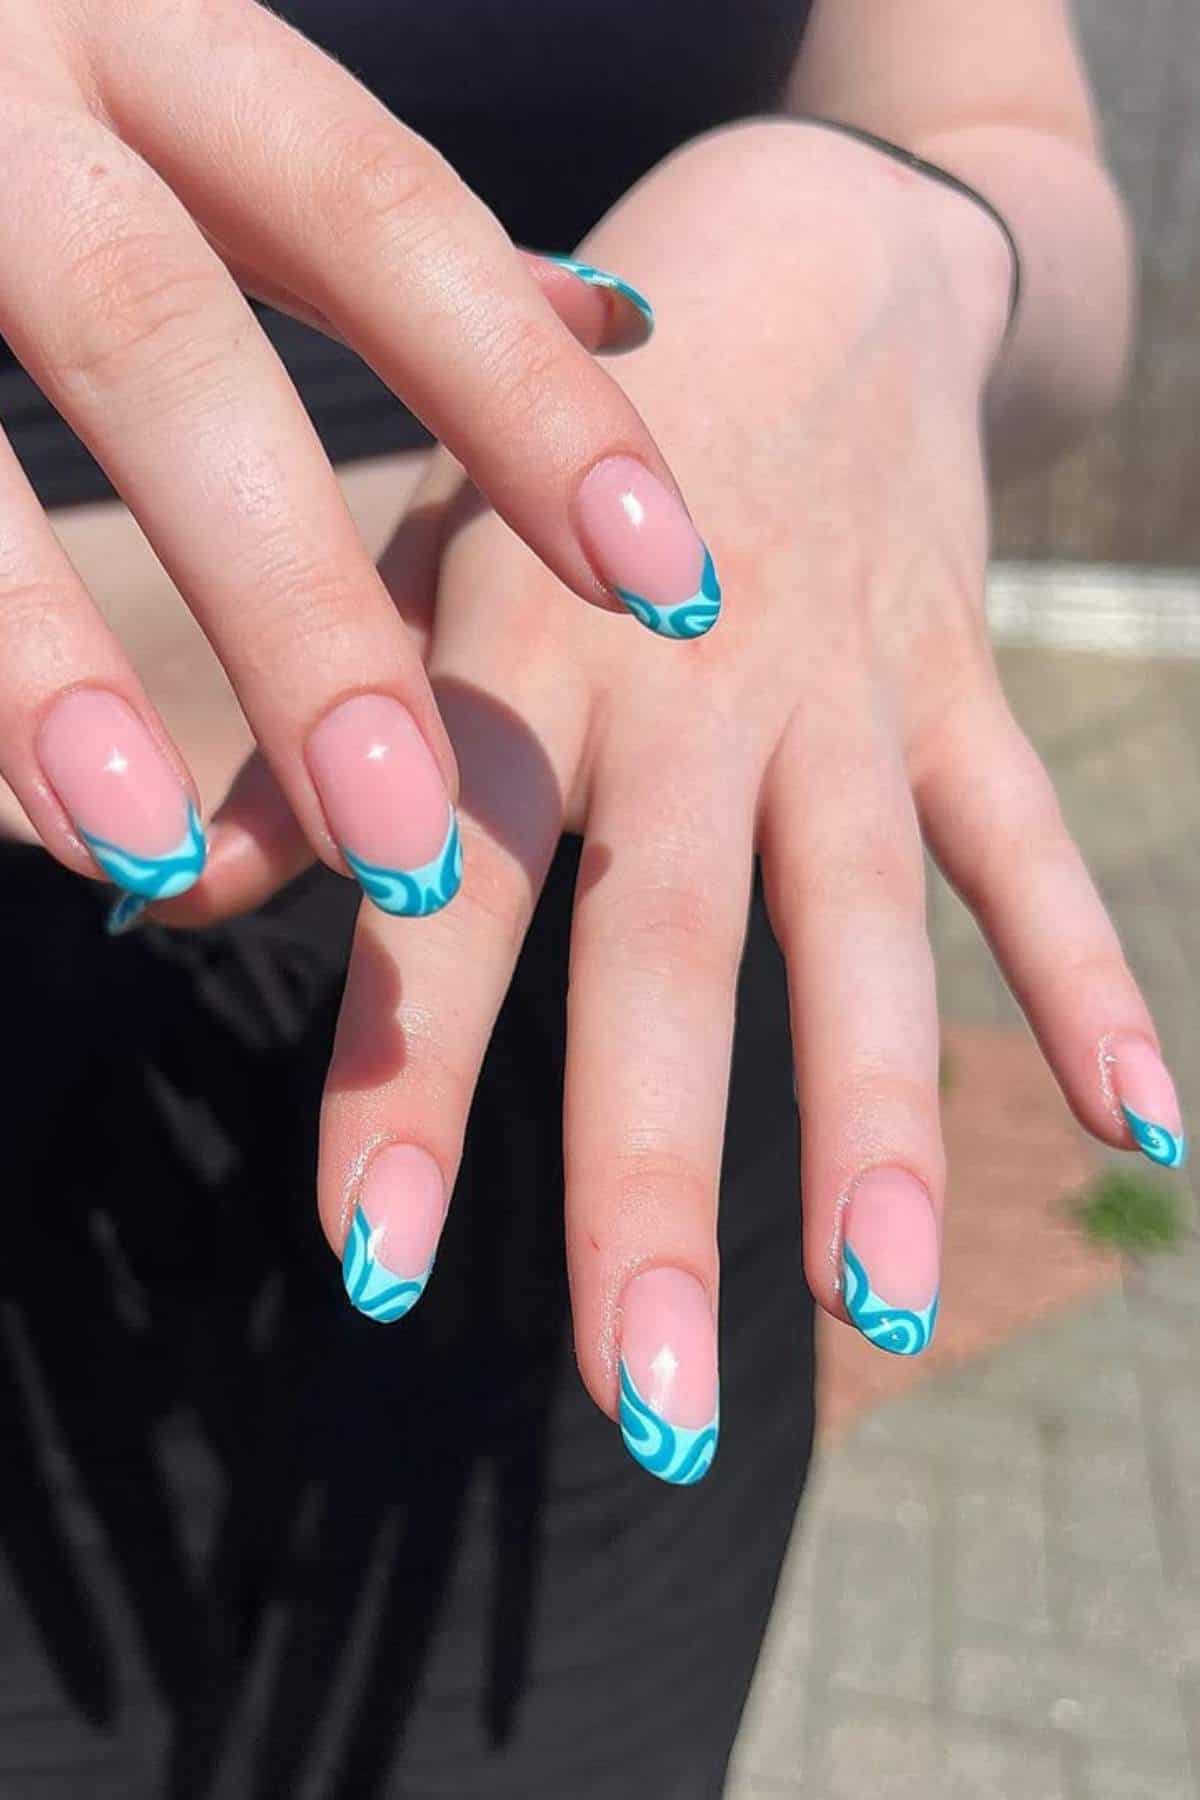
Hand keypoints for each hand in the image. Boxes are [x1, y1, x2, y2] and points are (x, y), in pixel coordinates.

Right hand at [0, 0, 697, 913]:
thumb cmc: (2, 64)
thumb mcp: (177, 73)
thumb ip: (358, 212)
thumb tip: (608, 313)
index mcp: (142, 24)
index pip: (381, 217)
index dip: (525, 408)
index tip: (670, 584)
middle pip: (166, 347)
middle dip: (296, 606)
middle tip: (409, 841)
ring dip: (50, 666)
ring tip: (161, 858)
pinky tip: (34, 798)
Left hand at [185, 121, 1185, 1479]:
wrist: (796, 249)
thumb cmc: (558, 436)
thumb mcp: (416, 539)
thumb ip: (319, 730)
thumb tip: (172, 898)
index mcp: (523, 657)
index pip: (457, 898)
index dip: (409, 1079)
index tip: (373, 1269)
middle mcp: (686, 690)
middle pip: (671, 959)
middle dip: (650, 1186)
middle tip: (652, 1404)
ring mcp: (844, 687)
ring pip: (869, 926)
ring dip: (879, 1123)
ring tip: (887, 1309)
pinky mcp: (961, 679)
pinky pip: (1030, 837)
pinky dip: (1089, 972)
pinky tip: (1147, 1126)